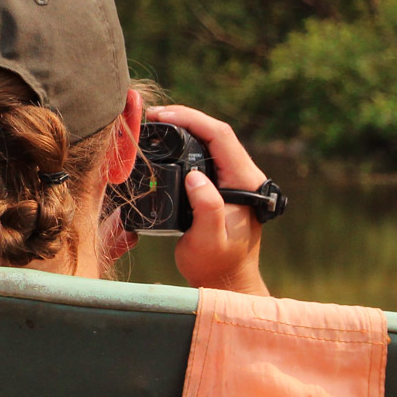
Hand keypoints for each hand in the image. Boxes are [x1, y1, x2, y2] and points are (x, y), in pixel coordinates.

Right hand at [148, 105, 270, 296]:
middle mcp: (243, 175)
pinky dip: (183, 142)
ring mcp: (232, 179)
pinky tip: (165, 142)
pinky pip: (203, 153)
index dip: (191, 119)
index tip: (161, 116)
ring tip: (155, 124)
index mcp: (245, 182)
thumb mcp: (209, 240)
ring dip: (183, 128)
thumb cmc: (216, 263)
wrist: (224, 280)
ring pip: (209, 140)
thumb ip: (208, 208)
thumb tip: (194, 176)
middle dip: (184, 118)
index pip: (220, 136)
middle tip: (151, 117)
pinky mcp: (220, 184)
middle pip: (215, 132)